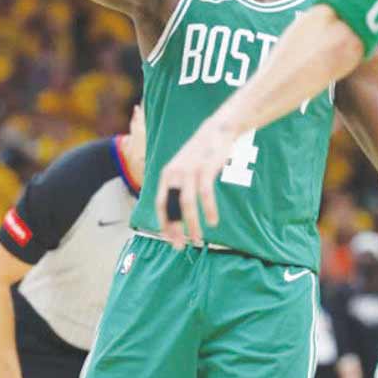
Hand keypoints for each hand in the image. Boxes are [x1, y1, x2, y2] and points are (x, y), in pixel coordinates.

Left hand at [154, 120, 237, 247]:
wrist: (216, 131)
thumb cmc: (201, 154)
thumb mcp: (184, 168)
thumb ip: (179, 187)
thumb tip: (178, 213)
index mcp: (167, 175)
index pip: (161, 205)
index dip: (165, 225)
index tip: (171, 241)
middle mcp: (174, 174)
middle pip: (171, 208)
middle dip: (176, 230)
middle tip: (182, 246)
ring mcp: (189, 171)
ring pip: (186, 204)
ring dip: (191, 224)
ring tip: (197, 239)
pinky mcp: (204, 168)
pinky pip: (205, 194)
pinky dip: (209, 210)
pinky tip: (213, 222)